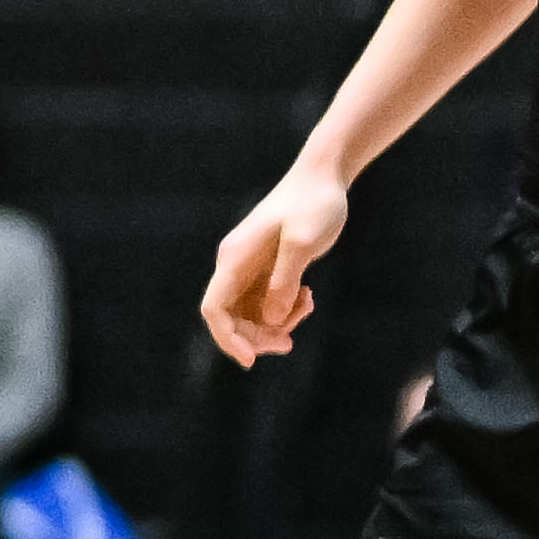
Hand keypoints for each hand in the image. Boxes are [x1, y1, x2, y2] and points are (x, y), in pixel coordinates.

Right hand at [203, 163, 347, 366]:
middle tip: (289, 344)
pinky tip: (308, 298)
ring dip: (275, 325)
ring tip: (307, 307)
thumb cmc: (314, 205)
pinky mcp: (268, 269)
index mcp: (234, 260)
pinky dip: (286, 311)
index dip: (227, 338)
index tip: (252, 360)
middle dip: (257, 337)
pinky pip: (267, 303)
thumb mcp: (303, 243)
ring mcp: (250, 269)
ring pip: (250, 314)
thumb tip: (272, 320)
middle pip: (230, 318)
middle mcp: (235, 267)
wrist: (323, 178)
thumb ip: (285, 283)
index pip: (215, 309)